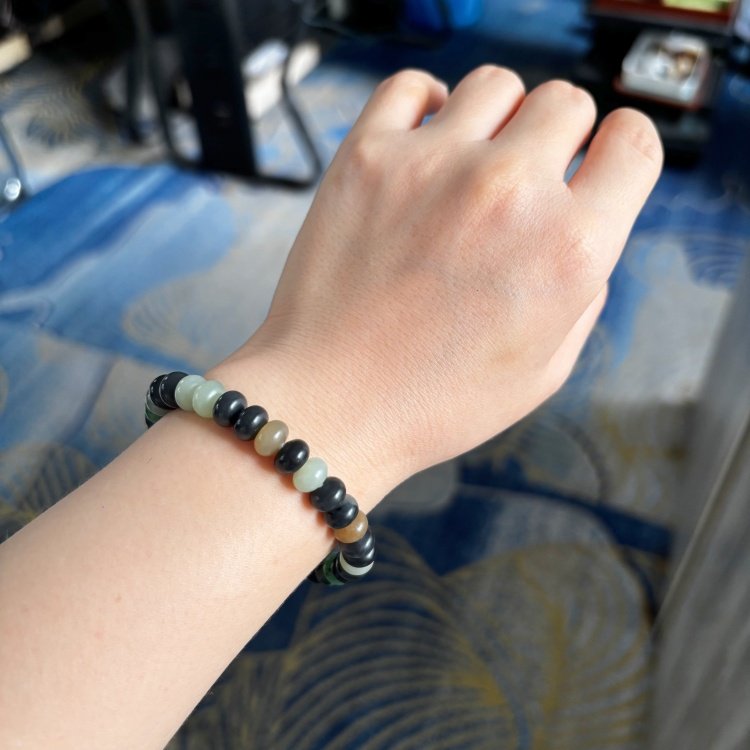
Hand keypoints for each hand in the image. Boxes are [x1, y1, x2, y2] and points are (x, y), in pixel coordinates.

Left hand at [213, 66, 661, 506]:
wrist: (331, 405)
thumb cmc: (431, 401)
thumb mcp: (545, 370)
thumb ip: (584, 290)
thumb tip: (582, 232)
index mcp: (569, 249)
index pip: (634, 142)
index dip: (618, 154)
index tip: (595, 166)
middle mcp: (510, 192)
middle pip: (565, 102)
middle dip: (556, 138)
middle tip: (524, 181)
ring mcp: (435, 166)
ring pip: (496, 85)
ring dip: (496, 119)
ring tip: (471, 166)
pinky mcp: (368, 157)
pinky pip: (411, 85)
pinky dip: (425, 104)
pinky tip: (423, 145)